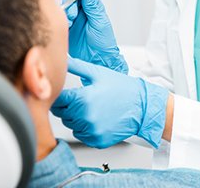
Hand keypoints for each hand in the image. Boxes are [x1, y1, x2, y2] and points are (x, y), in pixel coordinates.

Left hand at [51, 57, 168, 148]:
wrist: (142, 107)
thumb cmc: (122, 88)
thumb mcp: (98, 73)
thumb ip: (76, 66)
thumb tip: (63, 58)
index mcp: (83, 99)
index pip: (57, 100)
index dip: (58, 95)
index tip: (65, 93)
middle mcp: (85, 118)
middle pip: (62, 114)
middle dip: (68, 106)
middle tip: (83, 99)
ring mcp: (92, 131)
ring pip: (71, 125)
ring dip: (76, 118)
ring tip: (92, 108)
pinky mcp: (97, 140)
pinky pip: (81, 135)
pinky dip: (85, 128)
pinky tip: (97, 118)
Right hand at [63, 0, 127, 73]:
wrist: (98, 60)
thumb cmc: (104, 42)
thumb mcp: (99, 22)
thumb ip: (92, 5)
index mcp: (92, 6)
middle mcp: (82, 10)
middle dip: (70, 2)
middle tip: (74, 14)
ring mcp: (73, 19)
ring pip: (64, 7)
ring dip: (66, 12)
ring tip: (71, 22)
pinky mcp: (66, 28)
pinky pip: (60, 19)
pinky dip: (61, 21)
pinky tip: (67, 27)